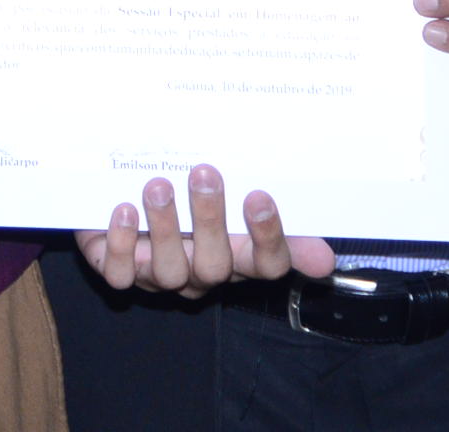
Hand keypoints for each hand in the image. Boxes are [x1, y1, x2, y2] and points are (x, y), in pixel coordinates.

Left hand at [73, 167, 333, 295]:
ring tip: (159, 185)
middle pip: (216, 264)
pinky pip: (120, 272)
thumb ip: (280, 227)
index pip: (266, 263)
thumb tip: (328, 257)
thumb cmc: (193, 207)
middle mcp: (202, 273)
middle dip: (210, 220)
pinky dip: (120, 242)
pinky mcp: (120, 270)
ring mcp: (159, 276)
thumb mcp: (238, 211)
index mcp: (238, 258)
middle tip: (204, 172)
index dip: (267, 236)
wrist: (125, 204)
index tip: (260, 195)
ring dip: (163, 227)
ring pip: (168, 268)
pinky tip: (122, 209)